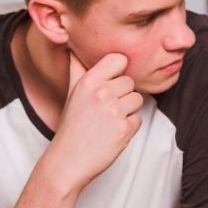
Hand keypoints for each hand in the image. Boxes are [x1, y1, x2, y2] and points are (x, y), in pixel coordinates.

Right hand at [48, 51, 143, 189]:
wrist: (68, 160)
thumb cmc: (71, 127)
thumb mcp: (71, 94)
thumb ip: (78, 69)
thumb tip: (73, 47)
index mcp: (88, 81)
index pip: (119, 59)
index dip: (118, 71)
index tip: (110, 83)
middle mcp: (101, 92)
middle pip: (130, 82)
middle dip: (122, 95)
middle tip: (104, 110)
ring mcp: (114, 111)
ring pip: (138, 99)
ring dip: (127, 111)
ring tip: (108, 122)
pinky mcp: (124, 128)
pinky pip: (139, 119)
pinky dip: (129, 127)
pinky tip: (112, 133)